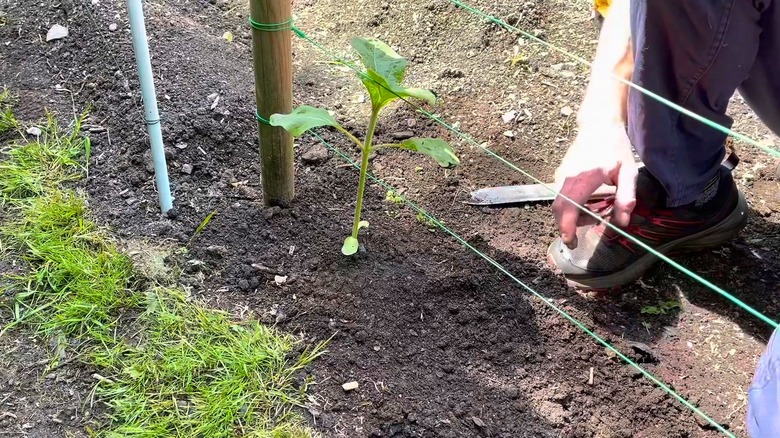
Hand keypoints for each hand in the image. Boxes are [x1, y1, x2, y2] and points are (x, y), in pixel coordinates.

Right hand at [552, 123, 637, 248]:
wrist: (598, 124)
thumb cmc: (615, 147)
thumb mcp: (628, 172)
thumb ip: (626, 198)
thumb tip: (622, 223)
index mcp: (585, 178)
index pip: (569, 207)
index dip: (567, 227)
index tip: (570, 241)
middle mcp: (567, 177)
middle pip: (558, 209)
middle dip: (566, 227)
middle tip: (577, 239)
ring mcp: (561, 174)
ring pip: (558, 204)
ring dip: (570, 216)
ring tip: (591, 216)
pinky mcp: (559, 173)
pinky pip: (560, 196)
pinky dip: (569, 206)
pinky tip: (586, 204)